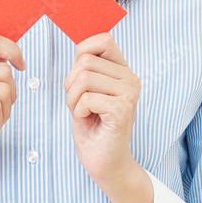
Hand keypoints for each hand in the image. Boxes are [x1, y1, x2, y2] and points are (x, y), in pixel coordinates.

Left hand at [63, 32, 140, 182]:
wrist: (104, 162)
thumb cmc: (92, 127)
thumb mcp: (85, 90)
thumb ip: (85, 67)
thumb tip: (79, 47)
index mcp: (123, 70)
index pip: (103, 40)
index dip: (82, 53)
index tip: (79, 79)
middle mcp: (130, 79)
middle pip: (85, 61)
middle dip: (71, 84)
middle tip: (80, 104)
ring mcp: (129, 94)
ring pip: (83, 78)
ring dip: (73, 99)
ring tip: (84, 113)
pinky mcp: (122, 109)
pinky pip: (86, 99)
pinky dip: (79, 111)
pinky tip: (89, 121)